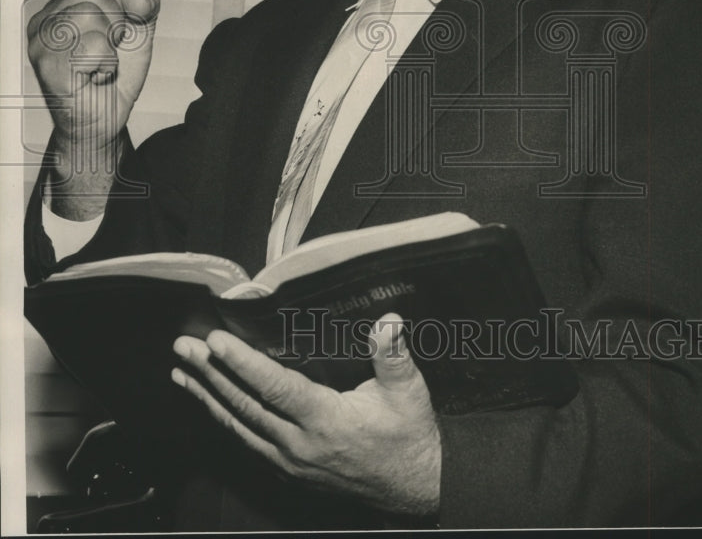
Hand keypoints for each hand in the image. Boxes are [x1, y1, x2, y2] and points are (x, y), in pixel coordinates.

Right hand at [27, 0, 159, 209]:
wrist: (104, 120)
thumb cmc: (115, 76)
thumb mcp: (138, 33)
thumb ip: (145, 6)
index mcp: (63, 5)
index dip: (122, 4)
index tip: (116, 33)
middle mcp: (45, 18)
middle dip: (116, 23)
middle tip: (107, 52)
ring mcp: (42, 40)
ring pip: (90, 14)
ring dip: (110, 46)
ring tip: (99, 65)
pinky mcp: (47, 63)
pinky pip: (91, 45)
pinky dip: (106, 63)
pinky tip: (94, 77)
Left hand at [171, 314, 441, 517]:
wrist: (415, 486)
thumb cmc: (409, 436)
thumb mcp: (408, 392)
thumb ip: (393, 355)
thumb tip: (388, 321)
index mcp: (326, 421)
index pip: (275, 388)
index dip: (243, 364)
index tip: (216, 342)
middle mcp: (300, 444)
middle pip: (245, 406)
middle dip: (210, 374)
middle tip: (183, 347)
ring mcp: (290, 461)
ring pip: (239, 427)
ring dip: (208, 397)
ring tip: (181, 374)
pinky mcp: (289, 470)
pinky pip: (247, 442)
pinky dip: (224, 421)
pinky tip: (211, 406)